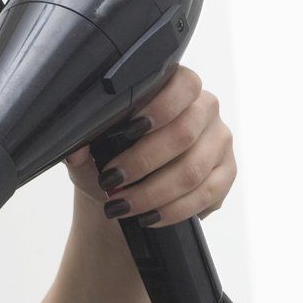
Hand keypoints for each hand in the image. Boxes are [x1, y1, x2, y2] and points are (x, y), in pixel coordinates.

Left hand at [63, 67, 235, 227]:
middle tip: (111, 181)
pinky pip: (206, 194)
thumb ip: (83, 145)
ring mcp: (220, 140)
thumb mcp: (92, 149)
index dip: (160, 107)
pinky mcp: (226, 172)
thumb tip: (75, 151)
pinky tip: (148, 217)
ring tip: (121, 206)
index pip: (182, 85)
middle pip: (183, 133)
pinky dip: (173, 210)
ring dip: (152, 193)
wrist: (127, 188)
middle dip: (142, 162)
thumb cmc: (111, 157)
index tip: (130, 130)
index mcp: (176, 86)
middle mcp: (205, 108)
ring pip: (192, 169)